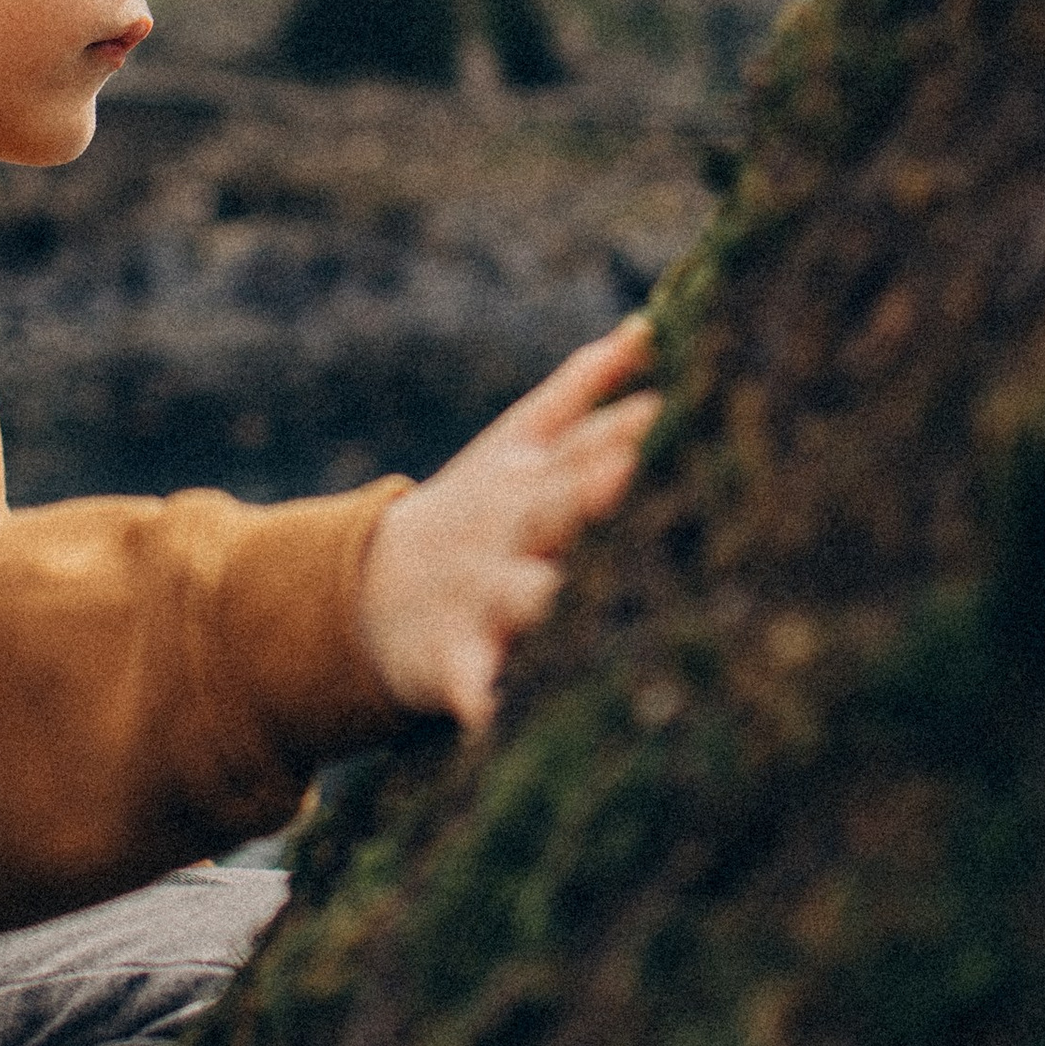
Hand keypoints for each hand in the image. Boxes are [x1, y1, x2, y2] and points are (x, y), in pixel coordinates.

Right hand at [355, 314, 658, 730]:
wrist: (371, 594)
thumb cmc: (478, 517)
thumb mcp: (517, 447)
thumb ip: (580, 392)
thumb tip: (648, 329)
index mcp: (530, 480)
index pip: (583, 448)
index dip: (623, 431)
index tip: (672, 407)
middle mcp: (507, 531)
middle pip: (549, 507)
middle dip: (584, 492)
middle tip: (623, 473)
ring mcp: (478, 591)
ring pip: (513, 591)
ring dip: (534, 592)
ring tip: (552, 592)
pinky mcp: (453, 655)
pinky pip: (466, 679)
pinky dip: (476, 697)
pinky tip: (487, 716)